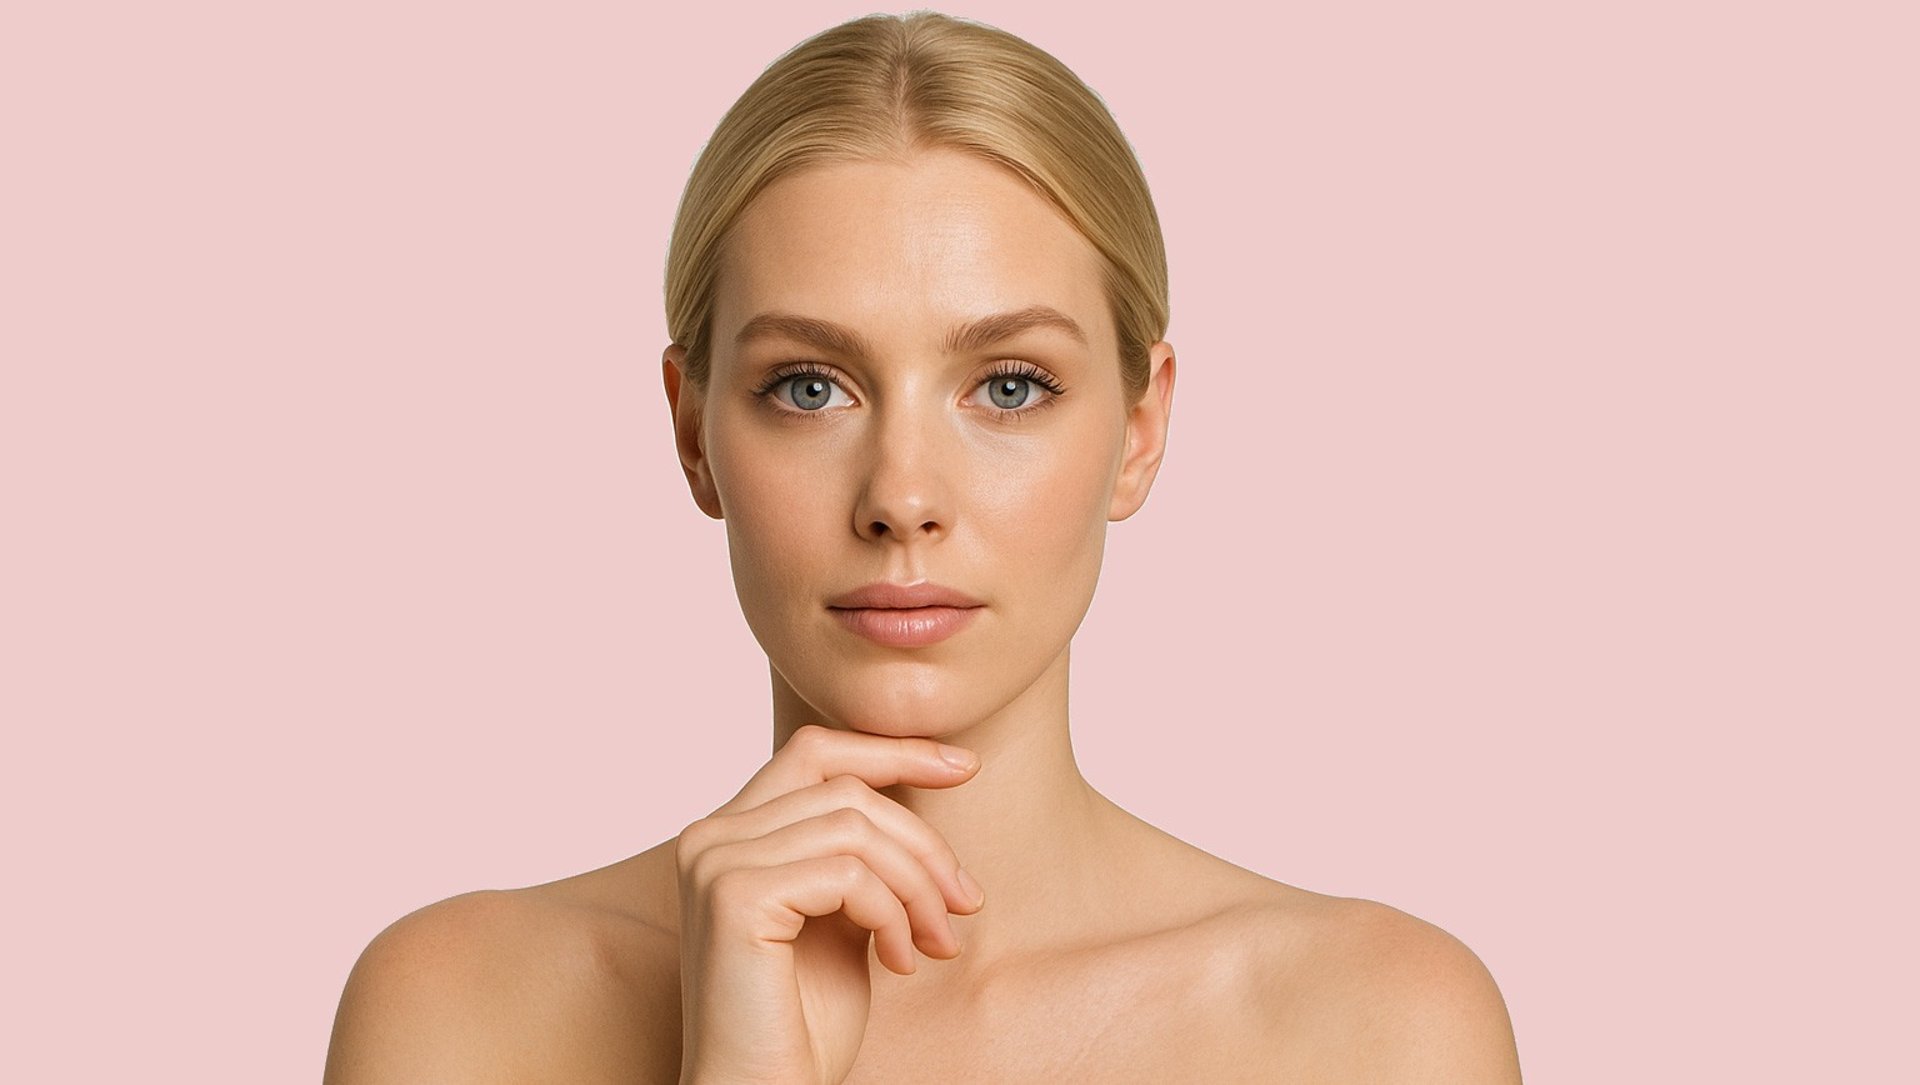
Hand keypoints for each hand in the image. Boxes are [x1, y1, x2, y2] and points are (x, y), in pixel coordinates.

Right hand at [675, 724, 985, 1084]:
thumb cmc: (803, 1021)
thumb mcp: (844, 916)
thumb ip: (859, 856)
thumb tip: (920, 792)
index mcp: (730, 833)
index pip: (815, 753)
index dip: (892, 750)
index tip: (964, 766)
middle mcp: (710, 836)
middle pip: (847, 790)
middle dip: (923, 843)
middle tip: (965, 903)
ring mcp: (716, 862)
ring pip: (855, 827)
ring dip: (916, 886)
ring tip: (935, 942)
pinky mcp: (734, 897)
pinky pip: (848, 874)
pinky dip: (892, 914)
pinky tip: (901, 961)